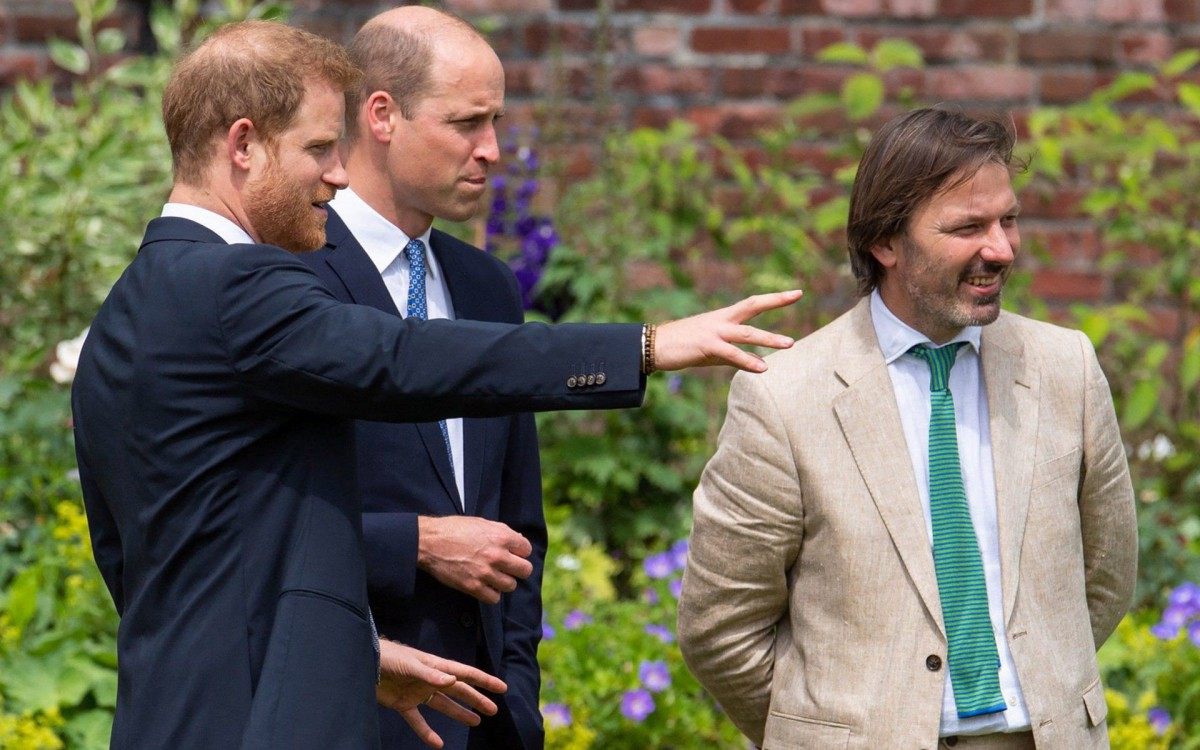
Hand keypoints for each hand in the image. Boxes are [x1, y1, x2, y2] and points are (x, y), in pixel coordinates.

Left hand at [376, 640, 507, 748]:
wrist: (364, 662)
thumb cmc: (389, 657)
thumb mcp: (410, 663)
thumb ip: (430, 674)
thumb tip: (453, 681)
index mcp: (436, 667)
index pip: (465, 674)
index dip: (484, 681)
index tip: (501, 688)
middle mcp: (431, 680)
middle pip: (459, 691)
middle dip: (476, 699)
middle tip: (493, 710)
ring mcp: (418, 692)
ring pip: (444, 705)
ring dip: (459, 713)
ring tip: (476, 722)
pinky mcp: (403, 704)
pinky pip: (418, 721)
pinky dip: (427, 732)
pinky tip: (437, 744)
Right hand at [417, 516, 533, 603]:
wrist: (429, 542)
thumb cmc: (454, 529)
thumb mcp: (481, 523)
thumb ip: (502, 532)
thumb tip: (518, 541)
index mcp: (501, 536)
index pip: (527, 550)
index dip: (520, 551)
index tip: (512, 553)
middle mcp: (497, 555)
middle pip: (525, 570)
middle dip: (518, 568)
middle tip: (508, 567)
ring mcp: (486, 573)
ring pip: (511, 585)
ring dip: (504, 582)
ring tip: (495, 577)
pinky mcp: (473, 587)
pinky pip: (494, 598)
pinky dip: (491, 594)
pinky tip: (485, 586)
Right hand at [653, 290, 801, 372]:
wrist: (655, 346)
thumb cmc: (683, 346)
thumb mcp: (712, 350)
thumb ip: (734, 355)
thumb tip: (755, 364)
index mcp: (723, 317)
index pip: (752, 303)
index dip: (774, 298)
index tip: (795, 293)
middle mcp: (721, 320)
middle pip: (752, 305)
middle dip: (775, 300)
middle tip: (798, 294)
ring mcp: (714, 332)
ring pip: (747, 333)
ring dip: (769, 338)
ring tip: (790, 343)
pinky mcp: (706, 346)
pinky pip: (731, 354)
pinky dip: (748, 361)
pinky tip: (762, 368)